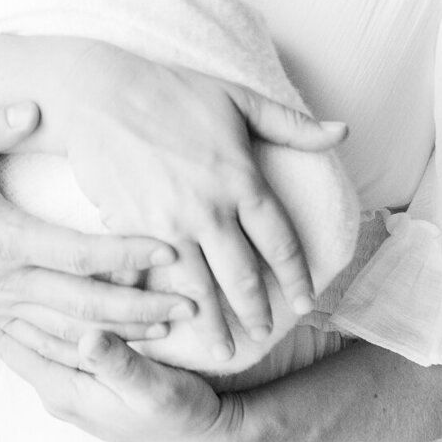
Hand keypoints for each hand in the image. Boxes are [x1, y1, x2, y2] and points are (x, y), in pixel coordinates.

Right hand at [0, 102, 191, 340]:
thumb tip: (31, 107)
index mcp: (4, 239)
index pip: (78, 252)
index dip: (126, 253)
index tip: (169, 249)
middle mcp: (8, 280)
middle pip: (86, 304)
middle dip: (141, 308)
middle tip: (191, 307)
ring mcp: (1, 306)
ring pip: (71, 332)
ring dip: (122, 336)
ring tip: (170, 333)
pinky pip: (45, 345)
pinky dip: (83, 352)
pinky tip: (116, 354)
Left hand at [0, 307, 247, 441]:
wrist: (206, 441)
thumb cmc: (182, 417)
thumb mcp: (155, 392)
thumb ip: (120, 365)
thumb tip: (87, 339)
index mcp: (68, 388)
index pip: (13, 348)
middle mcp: (63, 388)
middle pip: (12, 343)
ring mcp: (75, 385)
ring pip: (29, 342)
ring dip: (0, 318)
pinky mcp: (91, 379)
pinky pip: (52, 345)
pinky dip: (33, 323)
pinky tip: (22, 310)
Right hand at [48, 44, 344, 359]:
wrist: (98, 95)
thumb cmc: (170, 90)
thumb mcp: (239, 98)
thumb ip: (291, 124)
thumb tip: (342, 131)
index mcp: (242, 181)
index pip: (281, 244)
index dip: (296, 277)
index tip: (305, 302)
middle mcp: (211, 210)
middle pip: (244, 276)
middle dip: (256, 311)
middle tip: (263, 334)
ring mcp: (169, 224)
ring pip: (201, 288)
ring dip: (215, 324)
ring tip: (224, 351)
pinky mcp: (132, 230)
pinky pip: (153, 278)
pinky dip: (160, 305)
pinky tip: (165, 323)